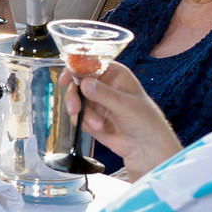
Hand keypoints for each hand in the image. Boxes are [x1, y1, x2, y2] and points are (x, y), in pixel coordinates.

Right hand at [61, 61, 180, 177]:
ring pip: (75, 100)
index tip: (66, 79)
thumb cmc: (145, 120)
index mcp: (114, 74)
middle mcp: (102, 85)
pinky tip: (98, 128)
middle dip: (74, 97)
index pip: (90, 64)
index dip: (75, 68)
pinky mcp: (90, 116)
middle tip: (75, 108)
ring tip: (97, 125)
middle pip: (76, 83)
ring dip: (83, 114)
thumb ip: (104, 94)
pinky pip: (77, 116)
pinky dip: (84, 123)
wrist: (145, 146)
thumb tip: (84, 83)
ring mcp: (95, 101)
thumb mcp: (126, 105)